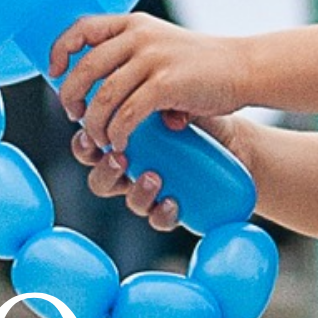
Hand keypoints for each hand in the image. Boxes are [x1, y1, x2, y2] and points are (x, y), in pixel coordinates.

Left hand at [48, 12, 244, 154]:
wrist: (243, 67)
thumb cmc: (201, 64)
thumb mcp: (161, 45)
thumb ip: (130, 55)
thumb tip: (92, 83)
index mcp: (133, 23)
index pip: (81, 28)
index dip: (60, 50)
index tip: (55, 72)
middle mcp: (139, 36)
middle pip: (85, 68)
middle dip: (72, 97)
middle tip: (76, 117)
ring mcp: (152, 58)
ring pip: (102, 97)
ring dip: (95, 124)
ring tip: (101, 140)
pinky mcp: (166, 84)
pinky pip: (127, 114)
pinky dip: (118, 134)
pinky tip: (122, 145)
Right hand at [69, 104, 251, 234]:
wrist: (233, 142)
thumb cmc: (195, 116)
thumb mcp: (175, 100)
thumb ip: (157, 99)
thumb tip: (156, 106)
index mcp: (122, 142)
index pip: (90, 147)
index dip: (84, 146)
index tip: (89, 135)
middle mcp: (132, 170)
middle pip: (100, 181)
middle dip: (105, 172)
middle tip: (118, 159)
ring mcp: (151, 191)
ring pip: (130, 201)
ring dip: (137, 192)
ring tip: (154, 176)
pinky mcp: (172, 208)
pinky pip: (159, 218)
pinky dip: (162, 212)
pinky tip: (174, 200)